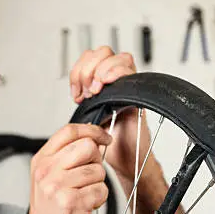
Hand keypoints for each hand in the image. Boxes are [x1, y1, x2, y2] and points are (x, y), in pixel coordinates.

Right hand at [23, 124, 111, 213]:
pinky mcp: (72, 203)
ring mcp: (57, 187)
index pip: (69, 131)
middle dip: (96, 161)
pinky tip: (85, 207)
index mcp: (41, 161)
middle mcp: (46, 172)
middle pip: (87, 146)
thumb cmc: (51, 213)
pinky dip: (99, 200)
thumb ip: (66, 157)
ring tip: (83, 196)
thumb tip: (93, 138)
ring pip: (97, 170)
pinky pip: (101, 190)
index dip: (92, 130)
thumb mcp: (49, 178)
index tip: (104, 138)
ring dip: (97, 184)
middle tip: (88, 177)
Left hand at [69, 46, 159, 183]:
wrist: (126, 160)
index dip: (79, 71)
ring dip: (102, 70)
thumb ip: (84, 104)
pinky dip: (116, 72)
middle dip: (89, 68)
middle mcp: (117, 84)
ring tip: (96, 90)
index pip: (90, 59)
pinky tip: (107, 86)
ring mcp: (129, 87)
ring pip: (119, 57)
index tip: (75, 94)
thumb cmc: (110, 145)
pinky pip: (131, 70)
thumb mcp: (88, 121)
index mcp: (101, 87)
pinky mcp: (138, 94)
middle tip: (86, 91)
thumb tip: (77, 93)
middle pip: (103, 52)